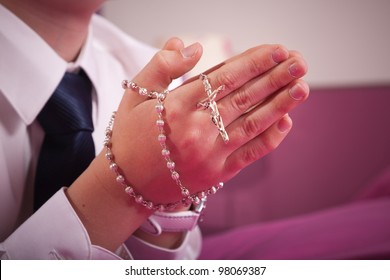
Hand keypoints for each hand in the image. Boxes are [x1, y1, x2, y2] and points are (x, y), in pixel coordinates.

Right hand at [111, 38, 308, 203]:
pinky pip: (249, 155)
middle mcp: (196, 129)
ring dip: (280, 104)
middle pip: (244, 97)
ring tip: (302, 87)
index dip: (253, 62)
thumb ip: (161, 65)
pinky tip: (286, 122)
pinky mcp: (217, 174)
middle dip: (275, 78)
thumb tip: (192, 46)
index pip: (224, 77)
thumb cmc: (131, 136)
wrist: (127, 184)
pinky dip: (270, 139)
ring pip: (252, 124)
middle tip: (299, 62)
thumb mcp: (135, 94)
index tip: (276, 50)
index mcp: (176, 106)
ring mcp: (209, 154)